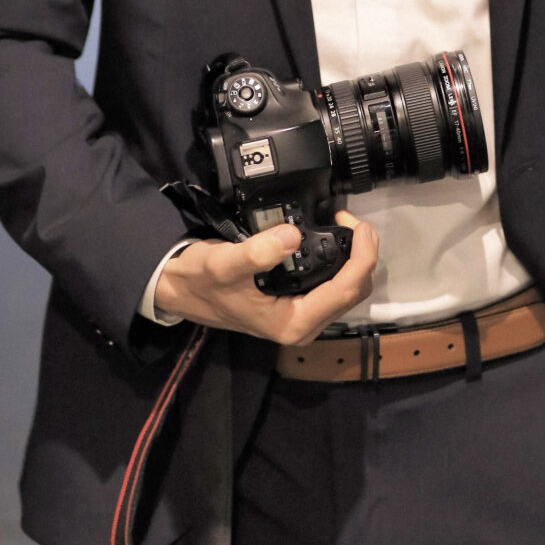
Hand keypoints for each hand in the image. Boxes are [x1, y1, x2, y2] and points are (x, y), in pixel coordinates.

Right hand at [155, 211, 378, 343]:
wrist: (181, 290)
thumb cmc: (202, 280)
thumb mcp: (223, 264)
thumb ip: (256, 253)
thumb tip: (292, 236)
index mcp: (293, 323)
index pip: (346, 291)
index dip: (362, 257)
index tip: (360, 225)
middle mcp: (303, 326)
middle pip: (354, 292)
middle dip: (362, 254)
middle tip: (348, 218)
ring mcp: (302, 317)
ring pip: (347, 290)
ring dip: (354, 257)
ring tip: (341, 223)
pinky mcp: (298, 306)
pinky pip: (333, 287)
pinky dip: (340, 262)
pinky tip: (329, 238)